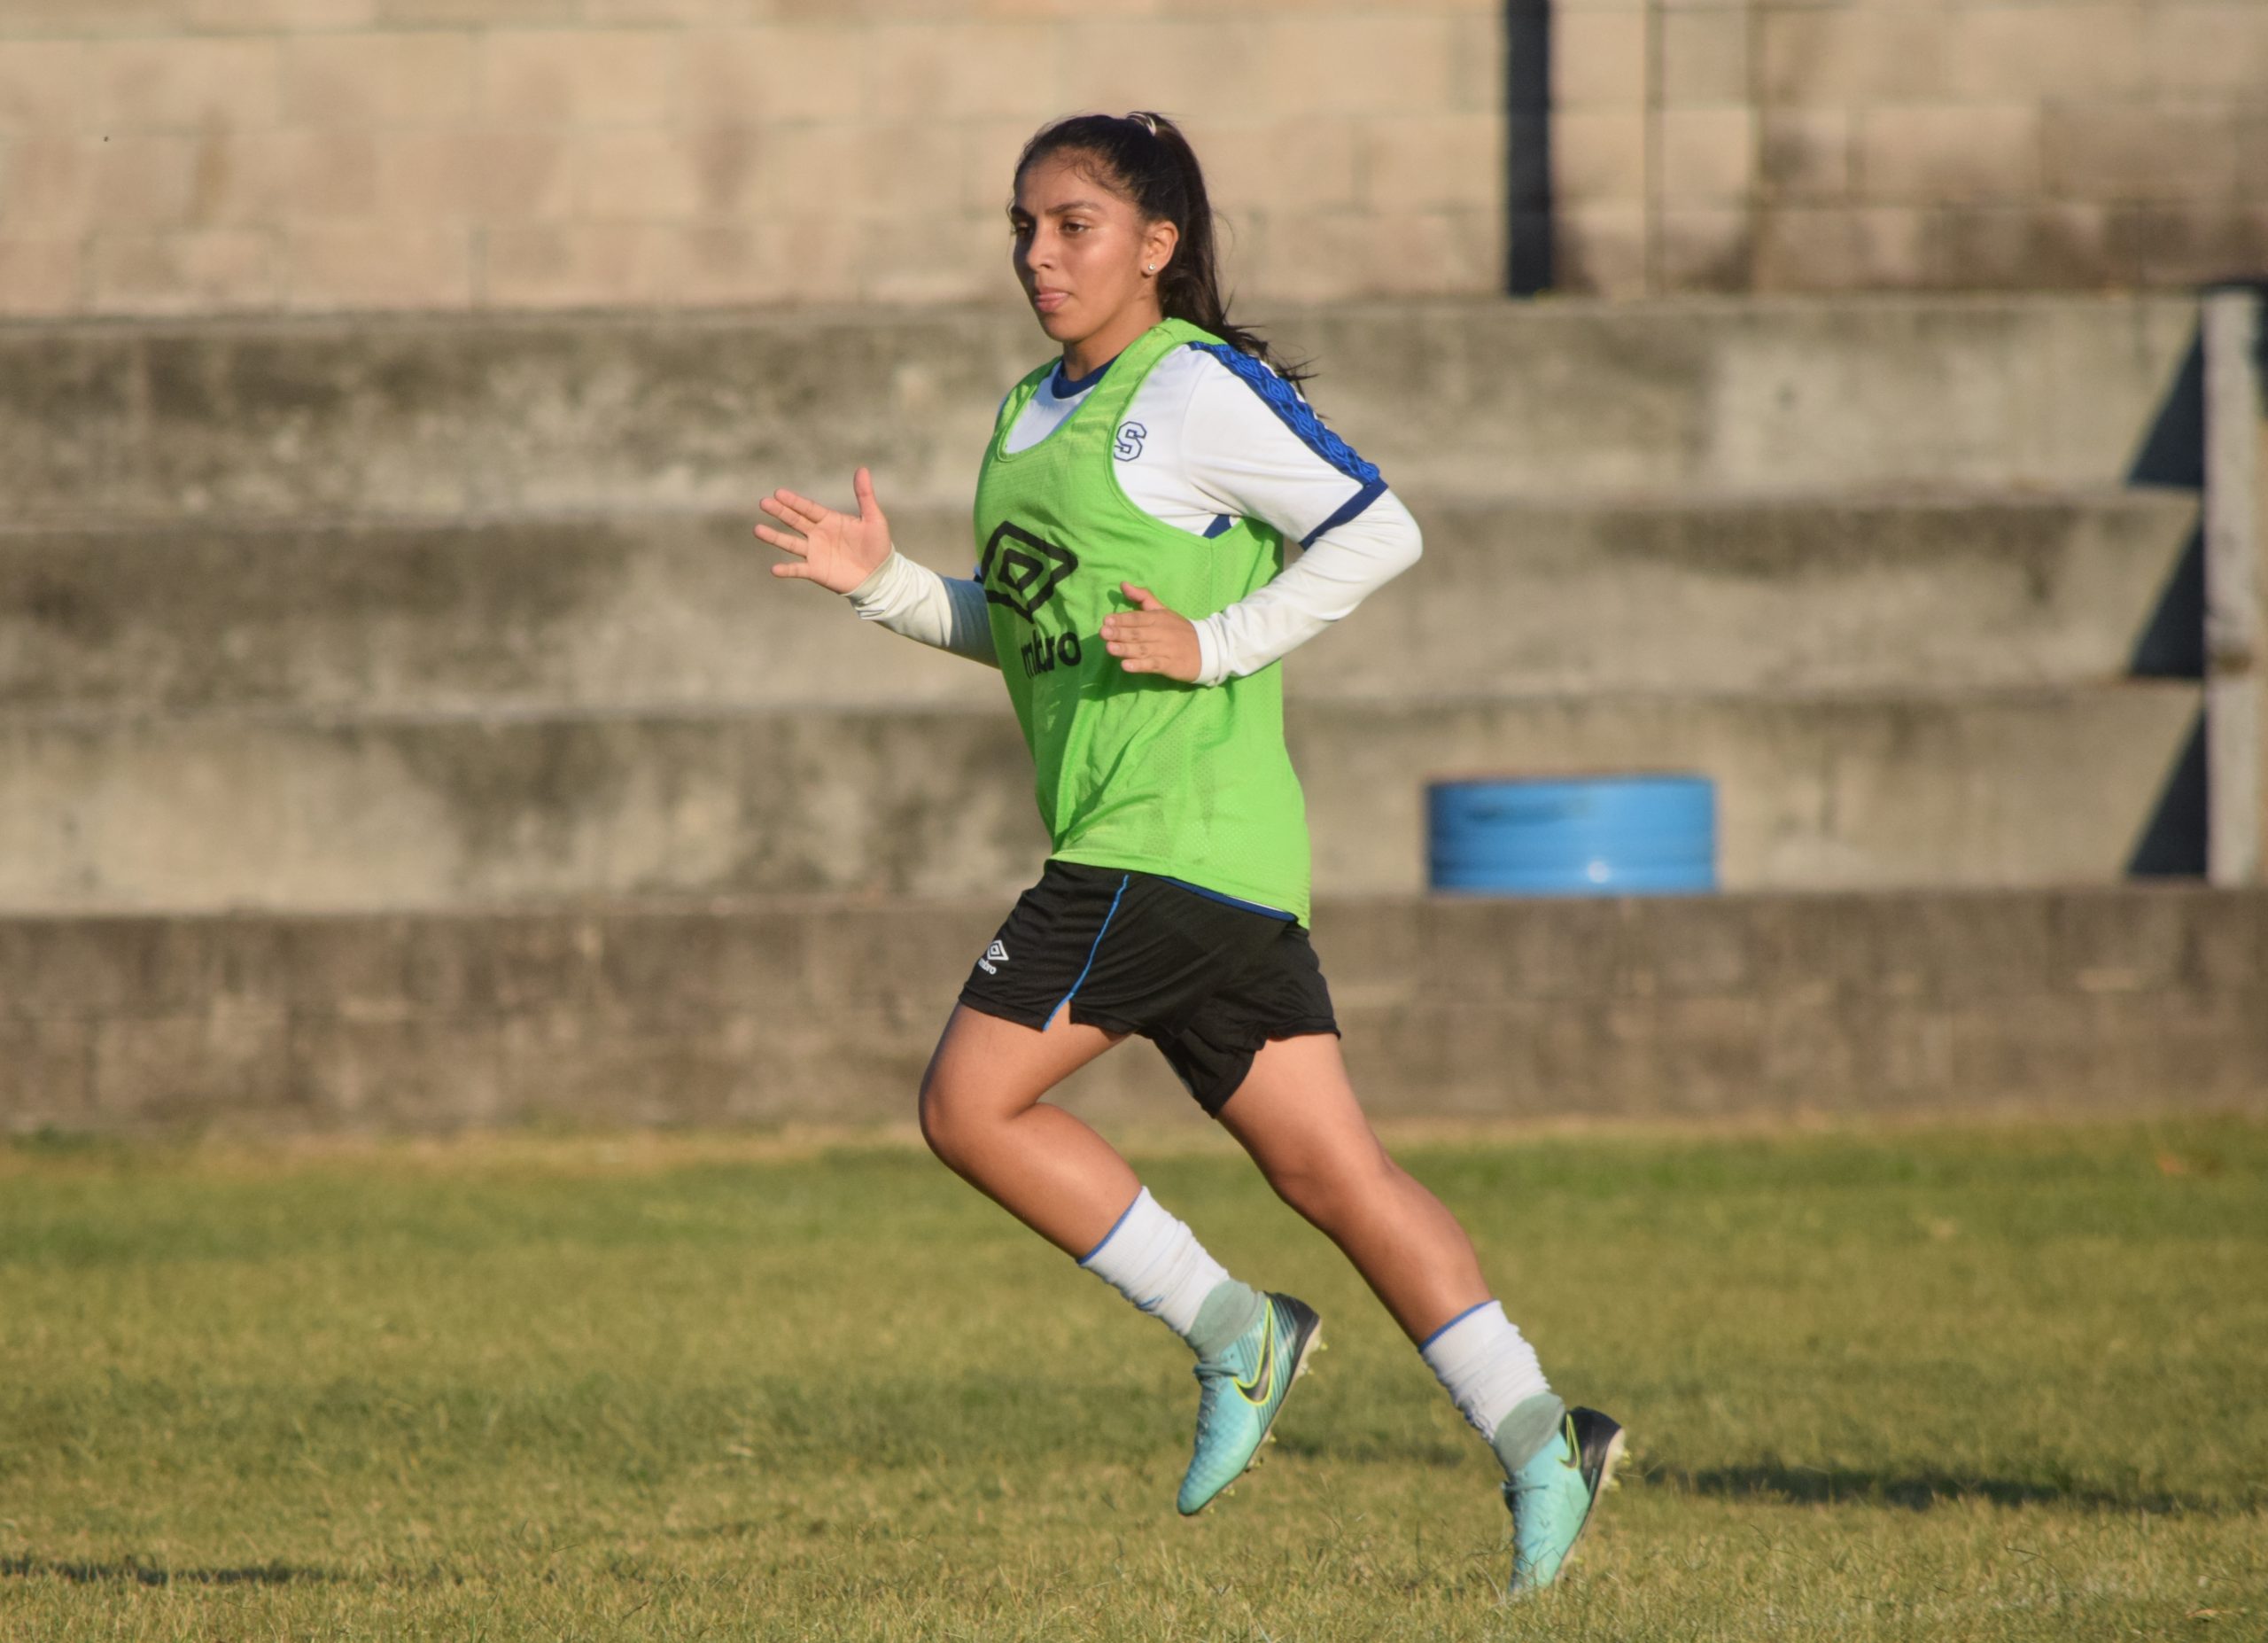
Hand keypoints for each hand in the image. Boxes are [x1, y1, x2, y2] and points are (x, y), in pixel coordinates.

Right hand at [755, 467, 893, 594]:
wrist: (880, 576)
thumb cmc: (879, 547)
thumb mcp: (874, 519)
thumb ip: (865, 496)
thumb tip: (862, 469)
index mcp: (830, 520)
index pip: (808, 508)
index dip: (794, 501)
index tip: (778, 493)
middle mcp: (818, 535)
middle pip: (795, 521)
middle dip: (780, 512)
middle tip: (763, 503)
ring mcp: (815, 553)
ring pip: (790, 543)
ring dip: (774, 537)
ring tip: (757, 530)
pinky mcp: (816, 571)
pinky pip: (798, 570)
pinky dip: (787, 570)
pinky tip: (774, 569)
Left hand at [1101, 583, 1201, 680]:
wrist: (1207, 649)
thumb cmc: (1179, 630)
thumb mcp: (1163, 610)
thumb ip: (1142, 597)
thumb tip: (1123, 584)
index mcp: (1158, 618)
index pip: (1138, 617)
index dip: (1122, 619)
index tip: (1106, 620)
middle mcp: (1161, 632)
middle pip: (1138, 633)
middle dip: (1120, 633)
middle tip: (1103, 633)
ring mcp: (1165, 649)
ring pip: (1143, 649)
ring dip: (1126, 649)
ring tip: (1109, 648)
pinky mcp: (1169, 665)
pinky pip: (1152, 665)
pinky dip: (1139, 666)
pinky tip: (1126, 666)